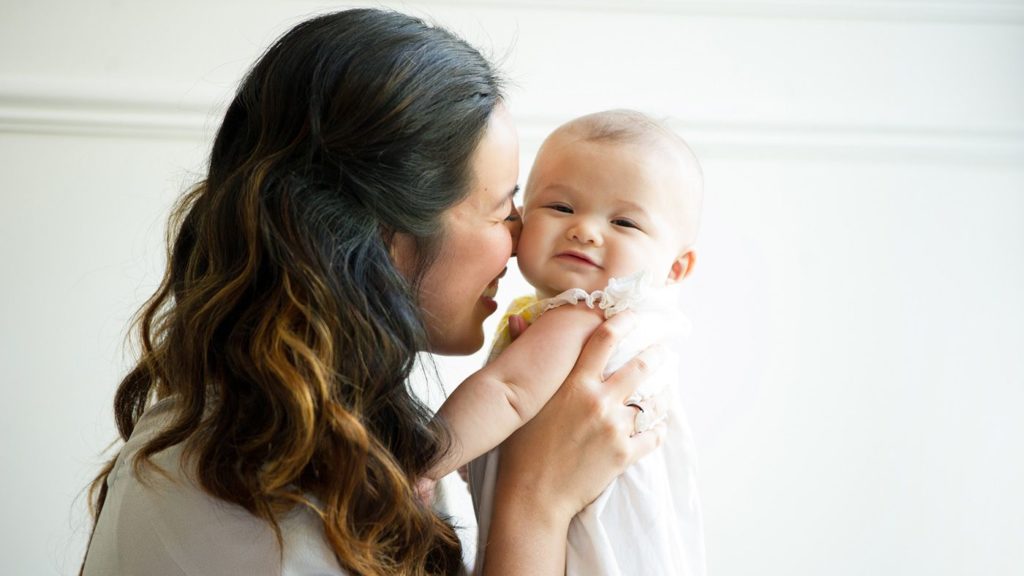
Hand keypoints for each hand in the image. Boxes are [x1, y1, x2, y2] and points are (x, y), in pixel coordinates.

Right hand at [495, 310, 665, 521]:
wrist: (533, 495)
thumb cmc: (521, 447)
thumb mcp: (521, 399)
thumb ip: (522, 357)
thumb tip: (516, 320)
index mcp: (574, 384)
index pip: (605, 340)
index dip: (624, 322)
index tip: (635, 316)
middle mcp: (598, 401)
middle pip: (641, 366)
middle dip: (657, 354)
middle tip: (663, 350)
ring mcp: (614, 428)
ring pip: (652, 402)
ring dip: (661, 395)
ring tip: (664, 390)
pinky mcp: (624, 455)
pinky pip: (654, 436)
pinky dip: (658, 429)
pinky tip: (658, 425)